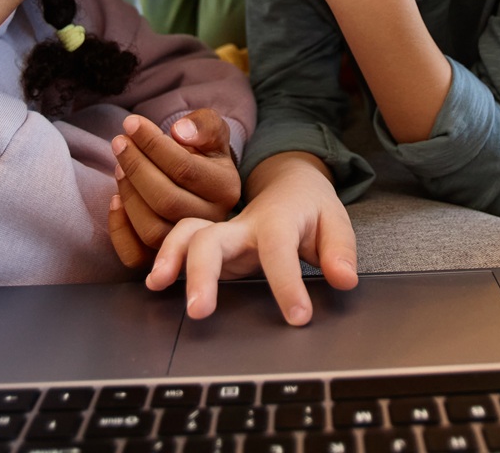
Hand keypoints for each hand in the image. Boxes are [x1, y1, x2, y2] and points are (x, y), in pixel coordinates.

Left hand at [107, 110, 241, 268]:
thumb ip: (203, 125)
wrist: (203, 180)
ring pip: (151, 230)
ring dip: (128, 195)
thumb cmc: (203, 151)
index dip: (153, 144)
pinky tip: (114, 200)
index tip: (131, 123)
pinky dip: (119, 230)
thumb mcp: (211, 131)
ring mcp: (187, 244)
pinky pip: (135, 255)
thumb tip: (180, 132)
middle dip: (136, 167)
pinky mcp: (163, 257)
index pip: (184, 168)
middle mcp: (212, 221)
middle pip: (166, 200)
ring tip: (119, 166)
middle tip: (119, 142)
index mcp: (226, 189)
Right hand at [145, 151, 358, 325]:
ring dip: (170, 258)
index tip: (298, 317)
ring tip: (158, 285)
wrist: (290, 182)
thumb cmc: (311, 208)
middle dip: (202, 273)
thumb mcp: (336, 222)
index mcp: (278, 220)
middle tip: (200, 312)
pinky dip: (164, 258)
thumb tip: (344, 280)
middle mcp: (243, 226)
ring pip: (187, 235)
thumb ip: (340, 251)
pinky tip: (155, 282)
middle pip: (212, 239)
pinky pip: (181, 243)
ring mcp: (222, 233)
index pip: (279, 250)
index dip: (287, 284)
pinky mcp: (211, 244)